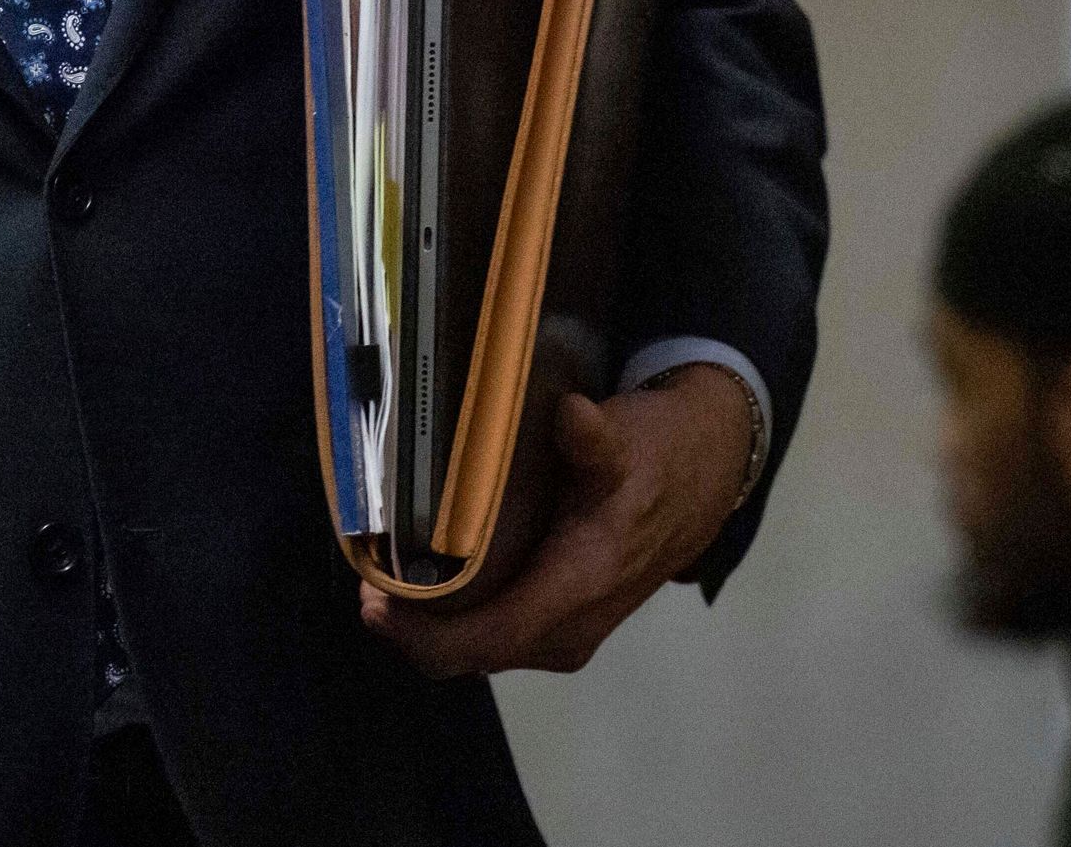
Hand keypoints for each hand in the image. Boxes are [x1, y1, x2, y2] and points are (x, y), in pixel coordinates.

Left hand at [361, 364, 753, 677]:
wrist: (703, 478)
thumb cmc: (656, 455)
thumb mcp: (625, 437)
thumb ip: (593, 438)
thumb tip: (573, 416)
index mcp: (581, 584)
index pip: (488, 639)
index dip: (421, 633)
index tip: (373, 597)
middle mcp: (571, 627)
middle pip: (472, 655)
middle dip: (412, 629)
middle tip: (367, 578)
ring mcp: (567, 633)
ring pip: (481, 651)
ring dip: (430, 627)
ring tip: (386, 575)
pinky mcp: (561, 623)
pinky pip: (495, 637)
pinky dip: (455, 621)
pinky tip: (427, 580)